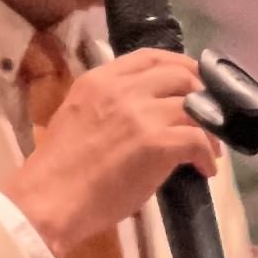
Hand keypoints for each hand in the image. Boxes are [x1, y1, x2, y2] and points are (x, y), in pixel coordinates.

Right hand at [4, 46, 218, 257]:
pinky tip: (204, 170)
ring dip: (209, 129)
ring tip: (210, 149)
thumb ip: (108, 105)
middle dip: (202, 94)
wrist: (48, 201)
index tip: (193, 80)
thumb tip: (143, 113)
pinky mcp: (157, 143)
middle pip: (180, 75)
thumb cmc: (57, 170)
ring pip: (195, 108)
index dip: (179, 64)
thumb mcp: (76, 117)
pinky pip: (197, 140)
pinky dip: (206, 155)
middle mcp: (122, 90)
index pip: (149, 57)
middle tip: (209, 115)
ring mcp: (141, 114)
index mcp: (99, 80)